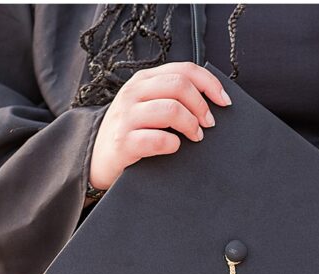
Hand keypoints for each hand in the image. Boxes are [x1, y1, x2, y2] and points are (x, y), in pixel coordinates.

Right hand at [90, 62, 232, 190]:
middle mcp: (132, 94)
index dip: (210, 84)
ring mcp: (126, 117)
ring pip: (172, 110)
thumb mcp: (145, 104)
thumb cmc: (128, 132)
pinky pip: (159, 140)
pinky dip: (173, 144)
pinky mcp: (123, 142)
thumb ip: (168, 94)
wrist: (95, 159)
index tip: (223, 101)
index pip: (184, 69)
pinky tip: (173, 147)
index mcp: (142, 80)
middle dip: (201, 106)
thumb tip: (210, 97)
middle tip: (208, 123)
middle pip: (179, 86)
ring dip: (191, 125)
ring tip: (194, 136)